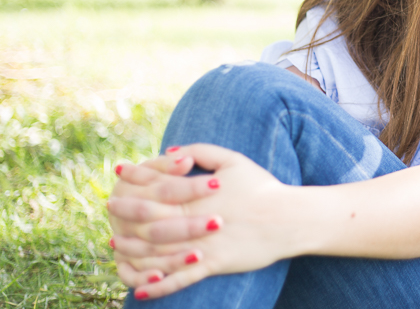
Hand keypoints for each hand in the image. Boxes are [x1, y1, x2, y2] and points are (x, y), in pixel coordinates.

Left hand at [111, 144, 292, 299]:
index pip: (158, 183)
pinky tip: (141, 290)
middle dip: (125, 210)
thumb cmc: (262, 188)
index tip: (119, 170)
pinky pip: (179, 280)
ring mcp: (202, 244)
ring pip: (157, 251)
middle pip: (149, 216)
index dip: (137, 176)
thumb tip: (172, 150)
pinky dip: (158, 287)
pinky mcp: (212, 265)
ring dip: (132, 249)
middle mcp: (195, 219)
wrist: (289, 219)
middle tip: (109, 206)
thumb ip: (202, 150)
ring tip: (115, 245)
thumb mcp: (234, 161)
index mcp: (198, 193)